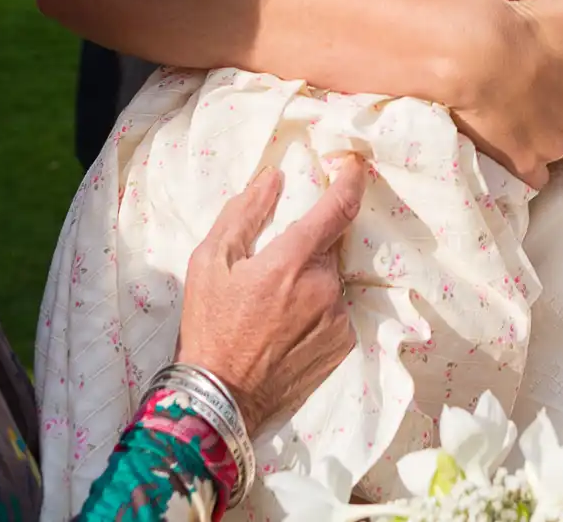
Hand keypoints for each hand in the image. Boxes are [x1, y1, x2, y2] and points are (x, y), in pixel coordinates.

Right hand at [176, 158, 366, 430]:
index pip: (338, 208)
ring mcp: (338, 317)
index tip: (353, 164)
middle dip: (309, 246)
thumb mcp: (209, 262)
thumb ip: (244, 213)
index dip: (351, 180)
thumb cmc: (210, 326)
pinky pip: (337, 309)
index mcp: (290, 261)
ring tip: (276, 307)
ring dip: (312, 280)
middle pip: (331, 246)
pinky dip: (319, 309)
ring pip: (333, 279)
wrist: (221, 397)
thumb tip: (274, 178)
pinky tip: (289, 327)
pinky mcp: (344, 344)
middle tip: (275, 268)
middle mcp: (323, 287)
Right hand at [448, 0, 562, 188]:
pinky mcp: (525, 165)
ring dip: (539, 131)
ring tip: (510, 106)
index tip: (548, 63)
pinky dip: (526, 162)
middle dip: (558, 105)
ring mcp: (555, 149)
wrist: (477, 53)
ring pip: (555, 144)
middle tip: (527, 82)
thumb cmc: (530, 26)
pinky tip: (511, 142)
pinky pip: (534, 175)